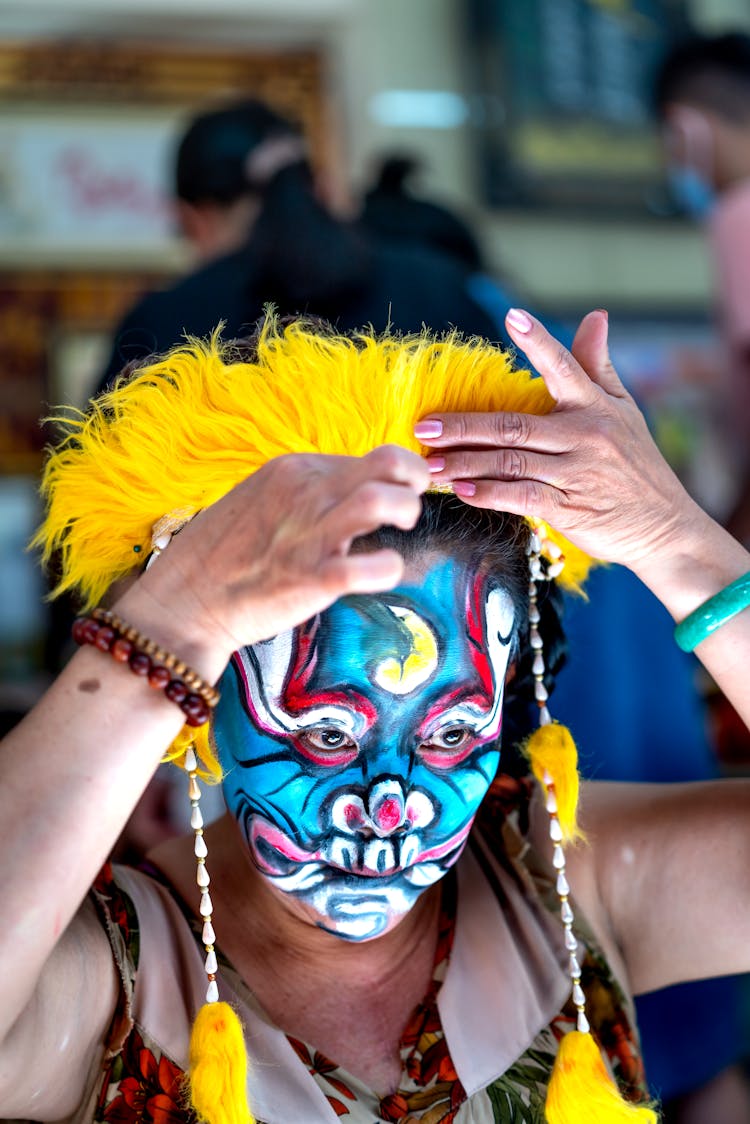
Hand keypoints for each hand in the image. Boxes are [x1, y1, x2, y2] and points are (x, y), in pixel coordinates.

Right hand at [126, 445, 429, 663]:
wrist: (183, 601)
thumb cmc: (223, 555)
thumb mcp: (262, 498)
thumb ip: (305, 492)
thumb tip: (349, 491)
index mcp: (293, 470)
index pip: (367, 457)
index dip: (395, 475)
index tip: (399, 493)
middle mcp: (304, 493)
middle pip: (387, 463)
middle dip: (414, 482)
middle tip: (410, 507)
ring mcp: (308, 535)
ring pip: (381, 501)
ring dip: (406, 513)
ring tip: (399, 532)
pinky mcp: (310, 579)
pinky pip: (367, 568)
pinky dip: (388, 569)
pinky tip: (383, 572)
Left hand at [416, 309, 705, 570]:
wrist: (662, 526)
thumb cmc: (637, 464)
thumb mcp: (624, 410)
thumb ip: (598, 365)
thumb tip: (596, 315)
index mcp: (594, 406)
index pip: (564, 367)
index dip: (539, 342)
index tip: (512, 317)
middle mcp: (584, 435)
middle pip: (514, 426)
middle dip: (465, 426)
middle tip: (424, 426)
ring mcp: (575, 473)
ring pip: (510, 463)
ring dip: (465, 463)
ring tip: (429, 463)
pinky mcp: (569, 508)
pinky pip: (522, 498)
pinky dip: (489, 494)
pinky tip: (461, 491)